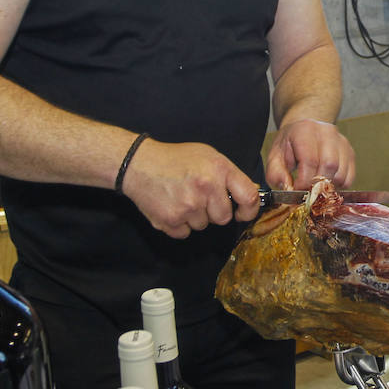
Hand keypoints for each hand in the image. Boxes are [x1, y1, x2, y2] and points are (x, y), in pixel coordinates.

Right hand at [120, 140, 261, 237]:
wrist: (139, 164)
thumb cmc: (175, 159)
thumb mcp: (208, 156)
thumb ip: (230, 175)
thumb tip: (250, 193)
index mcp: (219, 170)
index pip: (249, 197)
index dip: (249, 209)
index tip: (243, 212)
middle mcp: (206, 188)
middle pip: (224, 218)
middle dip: (214, 211)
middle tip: (199, 196)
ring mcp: (188, 206)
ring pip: (203, 226)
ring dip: (195, 217)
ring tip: (182, 197)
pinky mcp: (171, 220)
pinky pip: (185, 233)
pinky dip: (179, 224)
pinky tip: (172, 206)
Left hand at [264, 118, 355, 190]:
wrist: (303, 130)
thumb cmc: (289, 145)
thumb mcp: (275, 157)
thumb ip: (276, 174)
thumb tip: (289, 188)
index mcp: (305, 130)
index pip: (310, 160)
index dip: (304, 181)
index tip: (297, 190)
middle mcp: (327, 132)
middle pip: (329, 165)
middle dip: (317, 185)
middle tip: (307, 192)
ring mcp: (341, 142)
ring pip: (340, 173)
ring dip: (328, 187)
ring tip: (315, 186)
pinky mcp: (350, 152)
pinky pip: (349, 177)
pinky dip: (338, 186)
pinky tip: (326, 183)